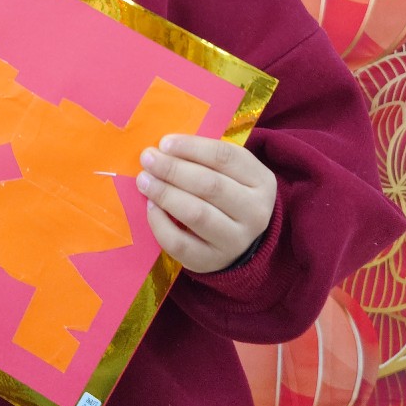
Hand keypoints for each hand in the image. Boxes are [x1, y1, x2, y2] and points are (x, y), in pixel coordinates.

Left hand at [135, 135, 275, 273]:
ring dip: (165, 193)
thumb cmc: (229, 195)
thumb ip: (205, 159)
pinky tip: (151, 207)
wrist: (239, 242)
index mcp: (261, 181)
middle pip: (210, 185)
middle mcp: (255, 213)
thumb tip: (163, 148)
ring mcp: (235, 241)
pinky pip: (179, 243)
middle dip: (173, 169)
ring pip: (196, 214)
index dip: (192, 147)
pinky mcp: (211, 261)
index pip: (226, 157)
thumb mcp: (231, 173)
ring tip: (144, 181)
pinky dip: (160, 223)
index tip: (164, 143)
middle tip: (148, 159)